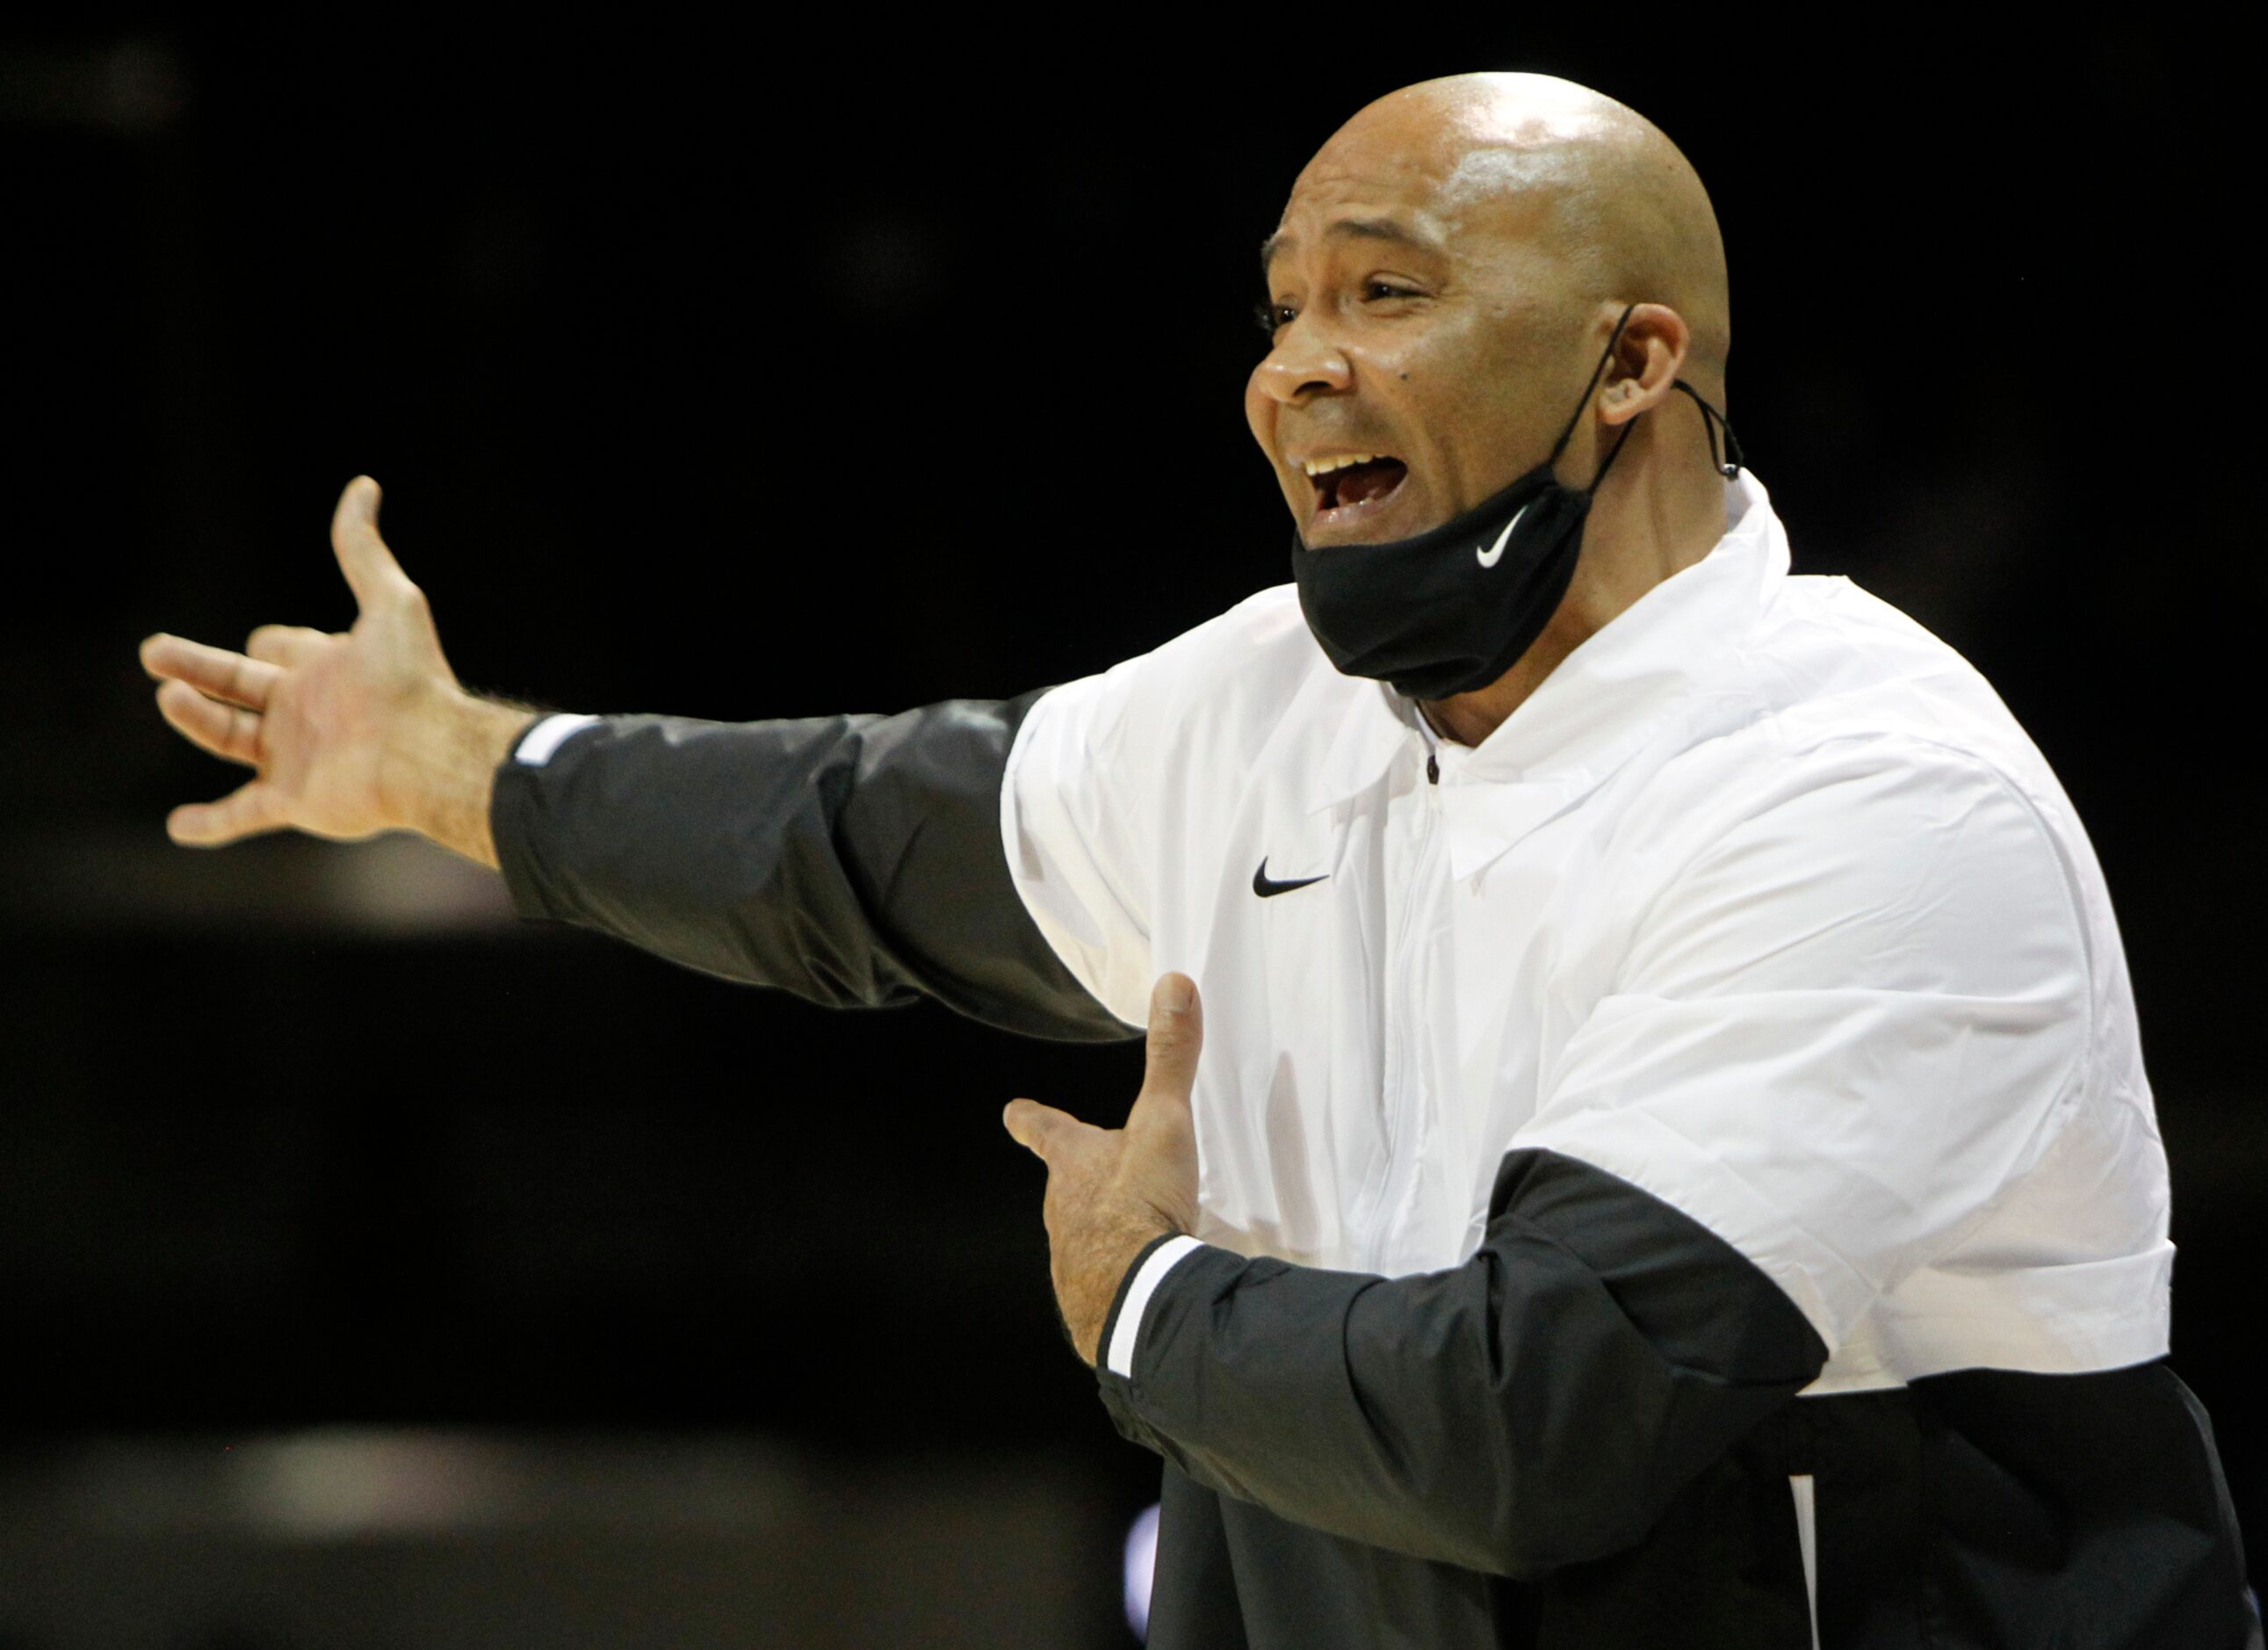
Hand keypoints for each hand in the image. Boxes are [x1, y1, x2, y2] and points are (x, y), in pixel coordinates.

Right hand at [139, 476, 533, 865]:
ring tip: (168, 697)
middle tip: (154, 653)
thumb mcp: (389, 599)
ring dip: (195, 718)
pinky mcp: (295, 801)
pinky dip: (211, 825)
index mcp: (327, 669)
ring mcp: (299, 758)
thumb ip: (363, 548)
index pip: (277, 648)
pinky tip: (179, 828)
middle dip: (195, 668)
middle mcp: (309, 712)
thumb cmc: (411, 677)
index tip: (272, 646)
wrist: (427, 750)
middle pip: (237, 686)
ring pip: (229, 738)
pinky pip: (243, 815)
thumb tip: (363, 487)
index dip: (269, 642)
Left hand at [1004, 973, 1203, 1365]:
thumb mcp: (1164, 1121)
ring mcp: (1074, 1257)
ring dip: (1106, 1227)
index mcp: (1073, 1163)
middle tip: (1104, 1173)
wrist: (1138, 1296)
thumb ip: (1170, 1058)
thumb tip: (1174, 986)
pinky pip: (1106, 1278)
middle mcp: (1063, 1210)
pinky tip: (1144, 1274)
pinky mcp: (1093, 1298)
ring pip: (1085, 1233)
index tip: (1013, 1111)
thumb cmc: (1140, 1203)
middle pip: (1066, 1185)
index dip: (1030, 1117)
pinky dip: (1122, 1271)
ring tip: (1136, 1228)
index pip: (1044, 1129)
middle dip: (1083, 1177)